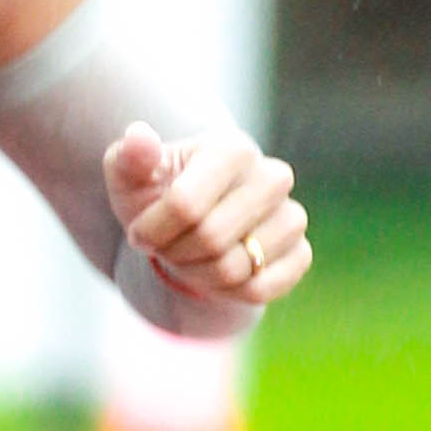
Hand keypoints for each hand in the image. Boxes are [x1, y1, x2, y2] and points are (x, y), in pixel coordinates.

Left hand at [105, 123, 310, 317]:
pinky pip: (258, 290)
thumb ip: (129, 157)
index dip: (152, 231)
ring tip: (191, 256)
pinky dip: (226, 293)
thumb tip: (139, 137)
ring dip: (197, 276)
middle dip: (174, 253)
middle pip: (211, 239)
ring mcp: (292, 216)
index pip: (185, 205)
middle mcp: (273, 177)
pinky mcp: (301, 254)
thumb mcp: (130, 176)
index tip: (140, 231)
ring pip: (234, 270)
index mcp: (232, 148)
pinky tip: (217, 274)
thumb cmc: (158, 197)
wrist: (193, 227)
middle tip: (167, 246)